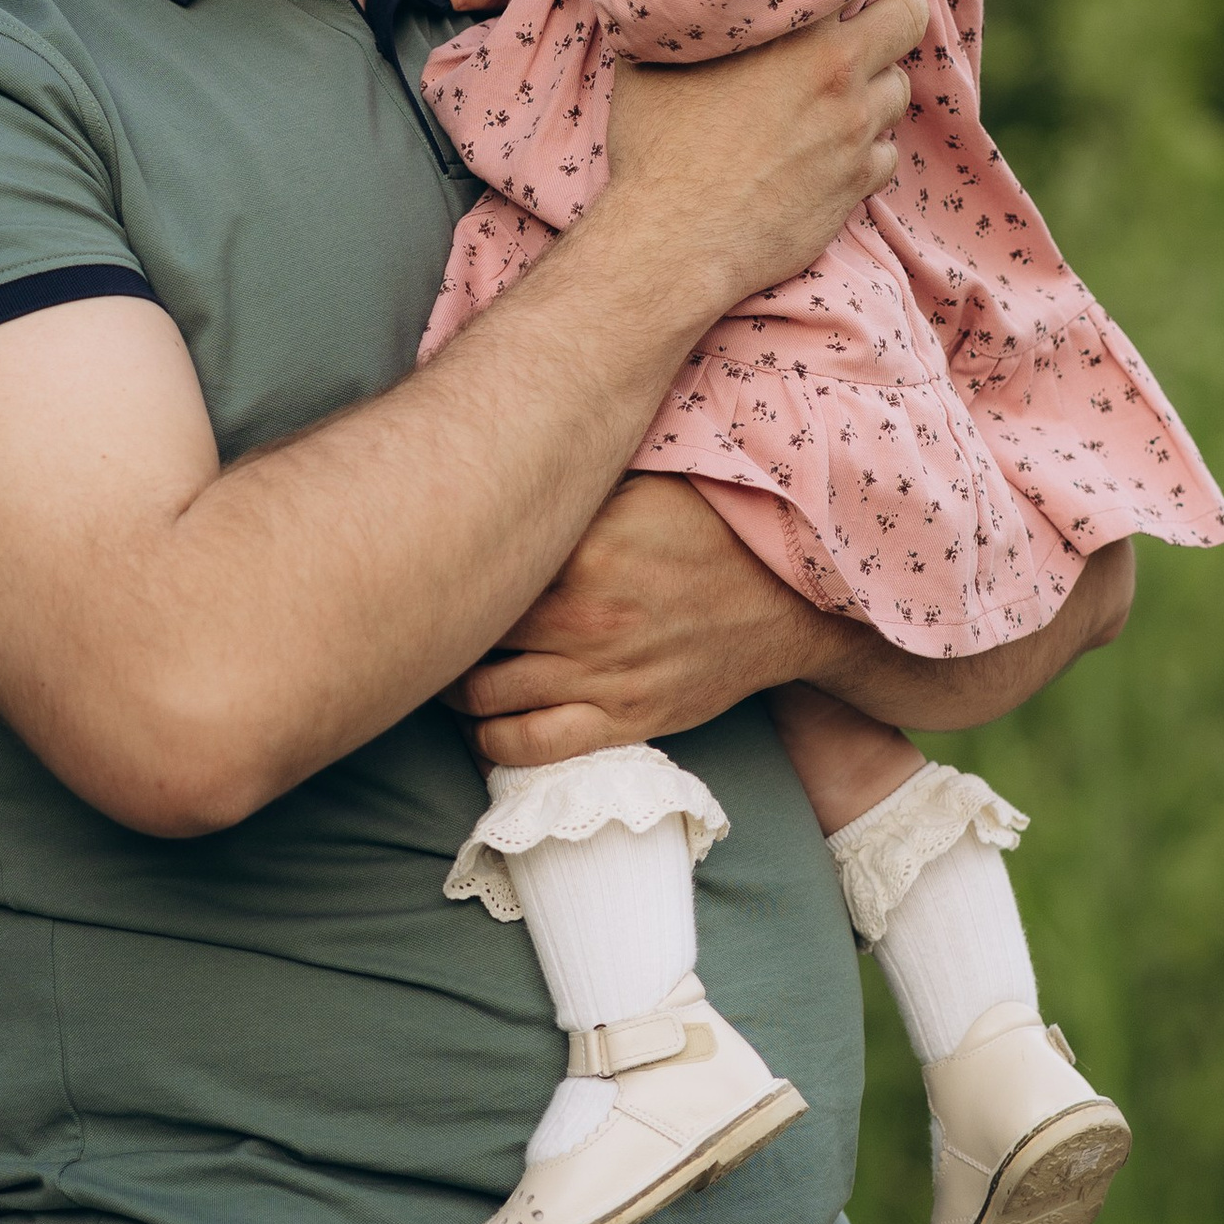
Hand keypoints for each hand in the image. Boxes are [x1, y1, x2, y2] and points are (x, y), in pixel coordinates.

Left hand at [449, 474, 834, 765]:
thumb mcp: (643, 488)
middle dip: (445, 629)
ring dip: (455, 689)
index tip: (435, 560)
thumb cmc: (711, 534)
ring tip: (449, 672)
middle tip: (435, 620)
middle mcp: (584, 620)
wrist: (788, 606)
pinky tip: (481, 725)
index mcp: (583, 555)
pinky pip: (533, 749)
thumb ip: (574, 493)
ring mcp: (603, 678)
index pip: (484, 567)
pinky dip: (492, 742)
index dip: (450, 565)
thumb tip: (503, 474)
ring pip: (487, 699)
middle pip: (472, 636)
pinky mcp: (625, 721)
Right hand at [599, 0, 929, 315]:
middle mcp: (839, 75)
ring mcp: (854, 134)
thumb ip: (689, 16)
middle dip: (903, 4)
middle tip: (882, 5)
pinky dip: (864, 148)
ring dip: (874, 84)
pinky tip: (824, 153)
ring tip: (832, 94)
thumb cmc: (658, 146)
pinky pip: (883, 154)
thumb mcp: (657, 58)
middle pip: (911, 17)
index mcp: (798, 31)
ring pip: (898, 89)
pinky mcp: (856, 186)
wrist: (676, 239)